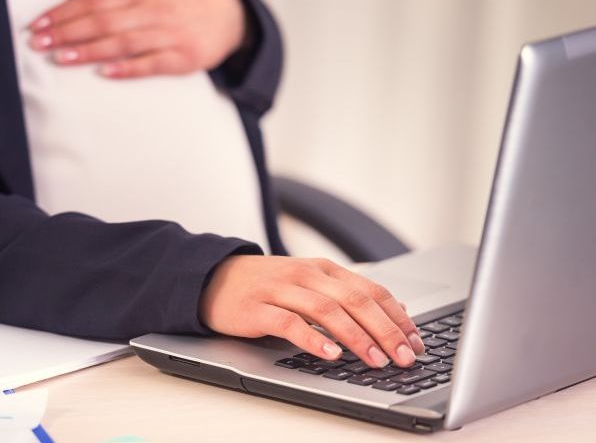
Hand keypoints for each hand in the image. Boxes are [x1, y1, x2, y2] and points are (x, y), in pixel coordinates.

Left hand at [27, 0, 246, 78]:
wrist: (232, 13)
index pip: (94, 1)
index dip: (64, 13)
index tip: (39, 22)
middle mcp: (153, 10)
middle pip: (102, 22)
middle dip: (67, 32)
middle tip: (38, 42)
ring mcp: (168, 36)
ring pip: (122, 43)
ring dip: (88, 51)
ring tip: (59, 58)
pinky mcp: (182, 59)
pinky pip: (150, 65)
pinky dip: (127, 69)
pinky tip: (104, 73)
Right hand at [199, 256, 425, 367]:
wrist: (211, 277)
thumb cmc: (264, 286)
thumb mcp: (308, 283)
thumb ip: (344, 295)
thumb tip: (391, 314)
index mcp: (323, 269)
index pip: (371, 291)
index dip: (397, 317)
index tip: (417, 342)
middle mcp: (306, 275)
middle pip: (356, 301)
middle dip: (386, 330)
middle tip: (405, 357)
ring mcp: (281, 290)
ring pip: (328, 311)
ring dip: (357, 337)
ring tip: (376, 360)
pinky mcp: (258, 309)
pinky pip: (290, 323)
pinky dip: (313, 339)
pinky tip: (330, 353)